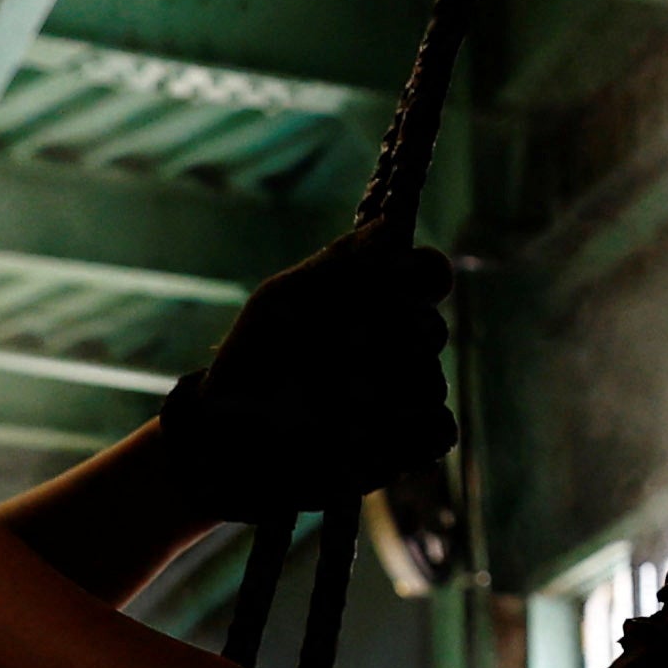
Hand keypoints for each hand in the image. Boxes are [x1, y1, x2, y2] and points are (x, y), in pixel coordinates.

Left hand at [155, 235, 454, 525]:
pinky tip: (359, 437)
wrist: (227, 440)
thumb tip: (391, 223)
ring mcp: (406, 395)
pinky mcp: (409, 443)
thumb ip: (339, 262)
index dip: (424, 275)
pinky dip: (404, 432)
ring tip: (328, 404)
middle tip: (339, 351)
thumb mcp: (282, 301)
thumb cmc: (250, 363)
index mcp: (373, 300)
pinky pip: (439, 428)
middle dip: (387, 342)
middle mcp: (397, 344)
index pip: (428, 273)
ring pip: (432, 381)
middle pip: (432, 330)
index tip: (393, 282)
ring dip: (381, 393)